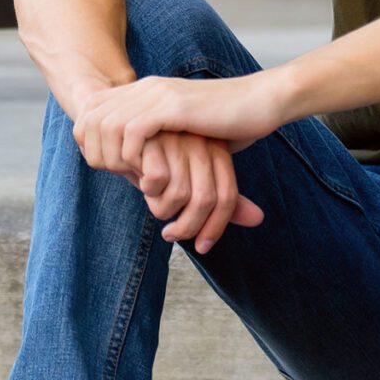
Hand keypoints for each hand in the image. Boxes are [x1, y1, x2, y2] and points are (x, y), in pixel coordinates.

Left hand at [72, 69, 288, 172]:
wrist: (262, 101)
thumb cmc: (230, 120)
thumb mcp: (185, 128)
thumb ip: (159, 137)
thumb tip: (139, 163)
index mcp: (145, 90)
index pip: (90, 112)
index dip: (89, 142)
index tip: (108, 168)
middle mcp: (146, 88)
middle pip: (90, 120)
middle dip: (95, 153)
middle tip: (119, 179)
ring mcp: (158, 94)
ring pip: (106, 127)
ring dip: (113, 159)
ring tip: (133, 180)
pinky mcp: (173, 106)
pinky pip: (131, 132)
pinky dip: (132, 157)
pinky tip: (149, 173)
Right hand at [137, 129, 263, 251]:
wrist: (121, 132)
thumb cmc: (157, 161)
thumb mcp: (190, 178)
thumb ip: (219, 197)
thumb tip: (258, 219)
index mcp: (216, 149)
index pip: (228, 196)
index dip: (217, 227)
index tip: (202, 247)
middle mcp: (201, 141)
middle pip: (206, 200)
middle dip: (187, 227)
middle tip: (170, 235)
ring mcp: (176, 137)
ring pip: (179, 195)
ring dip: (162, 209)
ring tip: (152, 201)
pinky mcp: (151, 136)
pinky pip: (156, 182)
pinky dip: (147, 190)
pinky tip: (139, 181)